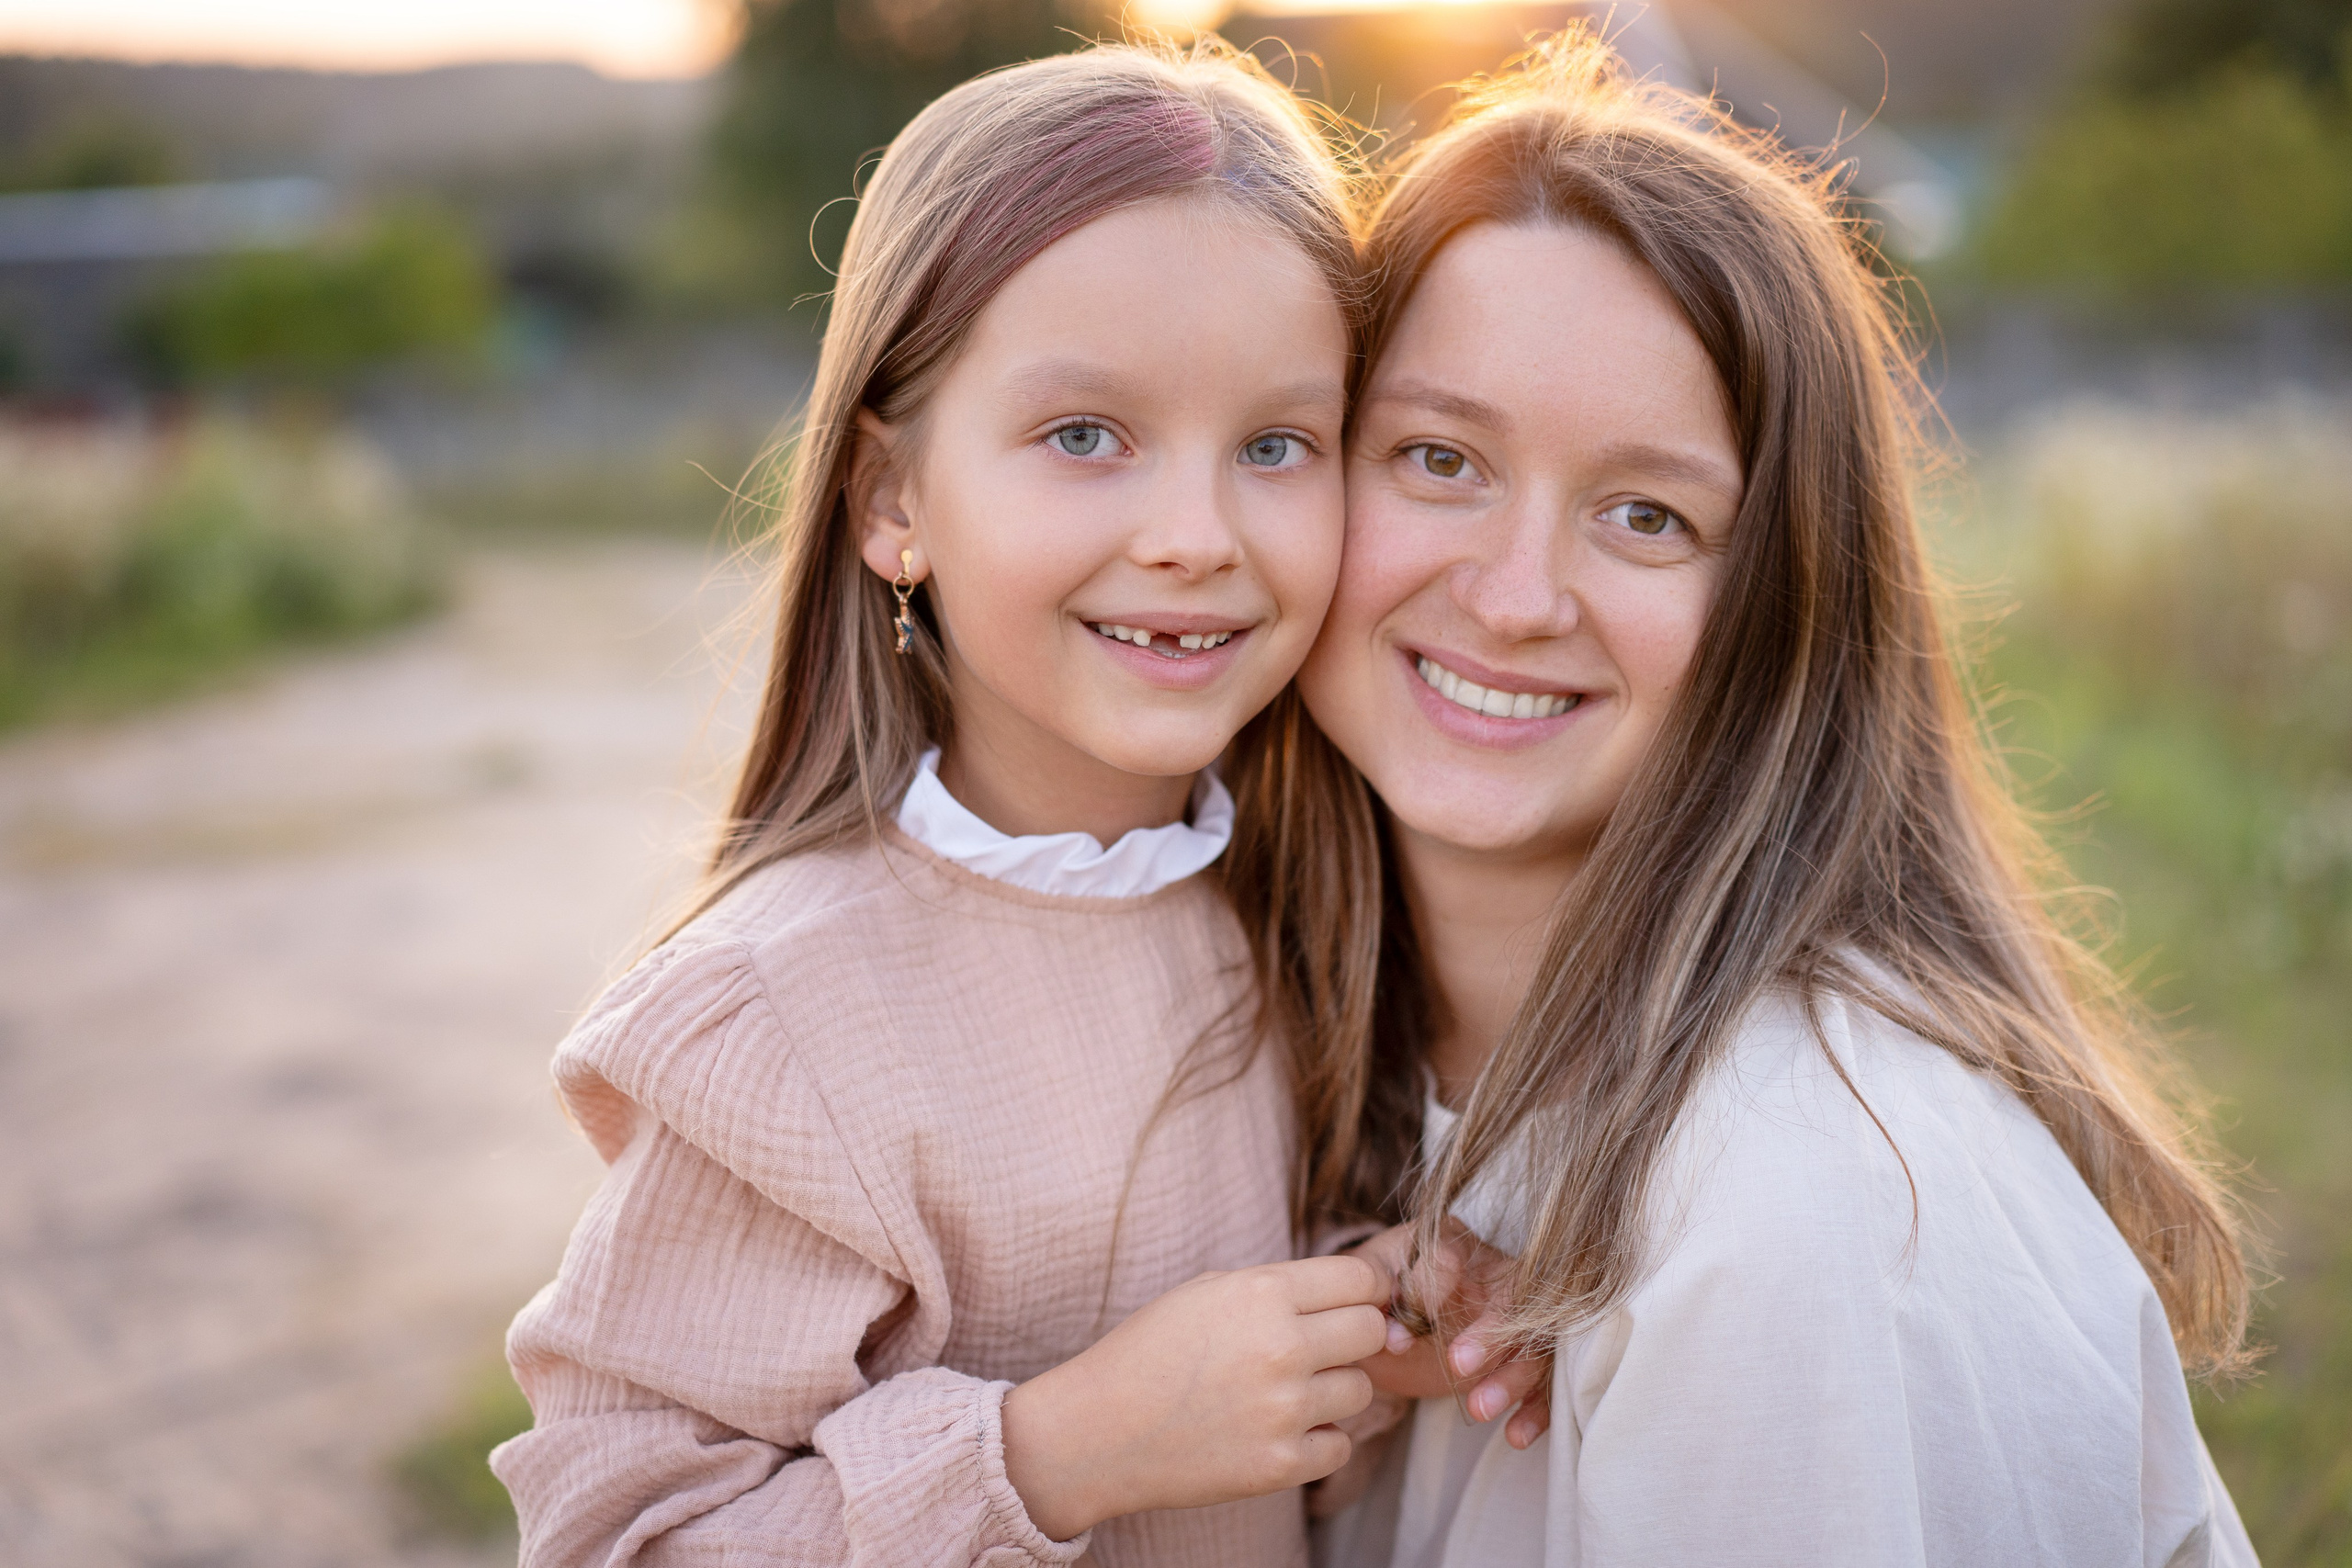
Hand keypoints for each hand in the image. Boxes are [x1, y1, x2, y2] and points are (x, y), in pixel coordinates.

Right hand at [1000, 1254, 1391, 1539]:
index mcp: (1261, 1293)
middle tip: (1323, 1347)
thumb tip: (1356, 1295)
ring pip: (1361, 1389)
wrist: (1097, 1431)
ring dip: (1334, 1389)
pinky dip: (1318, 1439)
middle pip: (1371, 1331)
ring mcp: (1284, 1410)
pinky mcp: (1280, 1465)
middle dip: (1354, 1336)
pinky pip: (1340, 1445)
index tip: (1356, 1301)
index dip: (1366, 1289)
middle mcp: (1281, 1347)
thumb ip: (1280, 1287)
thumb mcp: (1209, 1291)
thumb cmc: (1150, 1352)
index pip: (1361, 1279)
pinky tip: (1279, 1429)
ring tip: (1287, 1391)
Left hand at [1350, 1221, 1552, 1449]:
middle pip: (1512, 1296)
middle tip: (1457, 1365)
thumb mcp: (1370, 1292)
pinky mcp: (1525, 1354)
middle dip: (1490, 1334)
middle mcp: (1494, 1270)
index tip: (1399, 1335)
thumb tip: (1396, 1334)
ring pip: (1535, 1340)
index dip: (1431, 1291)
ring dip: (1512, 1377)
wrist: (1390, 1329)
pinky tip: (1516, 1435)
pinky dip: (1537, 1407)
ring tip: (1478, 1409)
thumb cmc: (1378, 1297)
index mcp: (1450, 1242)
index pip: (1453, 1256)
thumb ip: (1381, 1303)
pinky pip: (1546, 1378)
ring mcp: (1517, 1314)